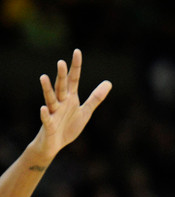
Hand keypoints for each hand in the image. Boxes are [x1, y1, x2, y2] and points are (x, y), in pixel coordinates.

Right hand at [29, 49, 111, 166]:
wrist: (54, 145)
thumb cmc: (68, 126)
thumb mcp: (85, 111)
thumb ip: (96, 98)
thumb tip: (109, 82)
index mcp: (70, 98)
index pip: (74, 79)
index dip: (76, 66)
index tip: (77, 51)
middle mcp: (61, 103)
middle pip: (61, 86)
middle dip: (62, 75)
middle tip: (61, 62)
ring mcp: (53, 113)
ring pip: (50, 99)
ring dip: (47, 89)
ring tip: (43, 77)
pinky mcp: (49, 126)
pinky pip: (47, 119)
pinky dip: (45, 114)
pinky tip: (43, 108)